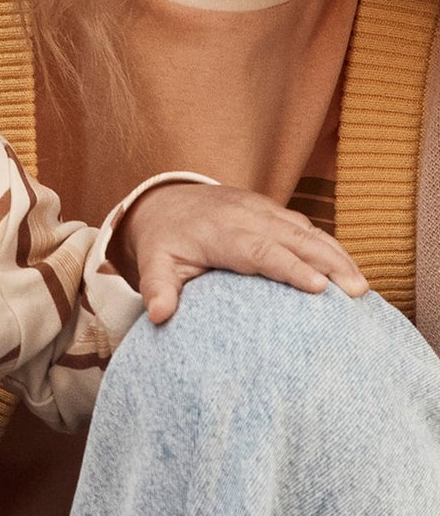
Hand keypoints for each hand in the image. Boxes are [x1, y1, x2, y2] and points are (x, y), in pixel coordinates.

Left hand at [116, 183, 367, 324]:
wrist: (164, 200)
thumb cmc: (163, 239)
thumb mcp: (153, 263)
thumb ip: (157, 288)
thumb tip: (157, 316)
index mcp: (221, 233)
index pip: (260, 250)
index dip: (290, 267)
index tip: (318, 287)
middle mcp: (246, 217)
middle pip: (294, 238)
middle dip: (328, 262)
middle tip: (356, 292)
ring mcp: (262, 209)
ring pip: (307, 230)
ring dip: (337, 255)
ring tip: (361, 287)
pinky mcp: (272, 210)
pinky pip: (306, 226)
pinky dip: (329, 246)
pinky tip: (348, 269)